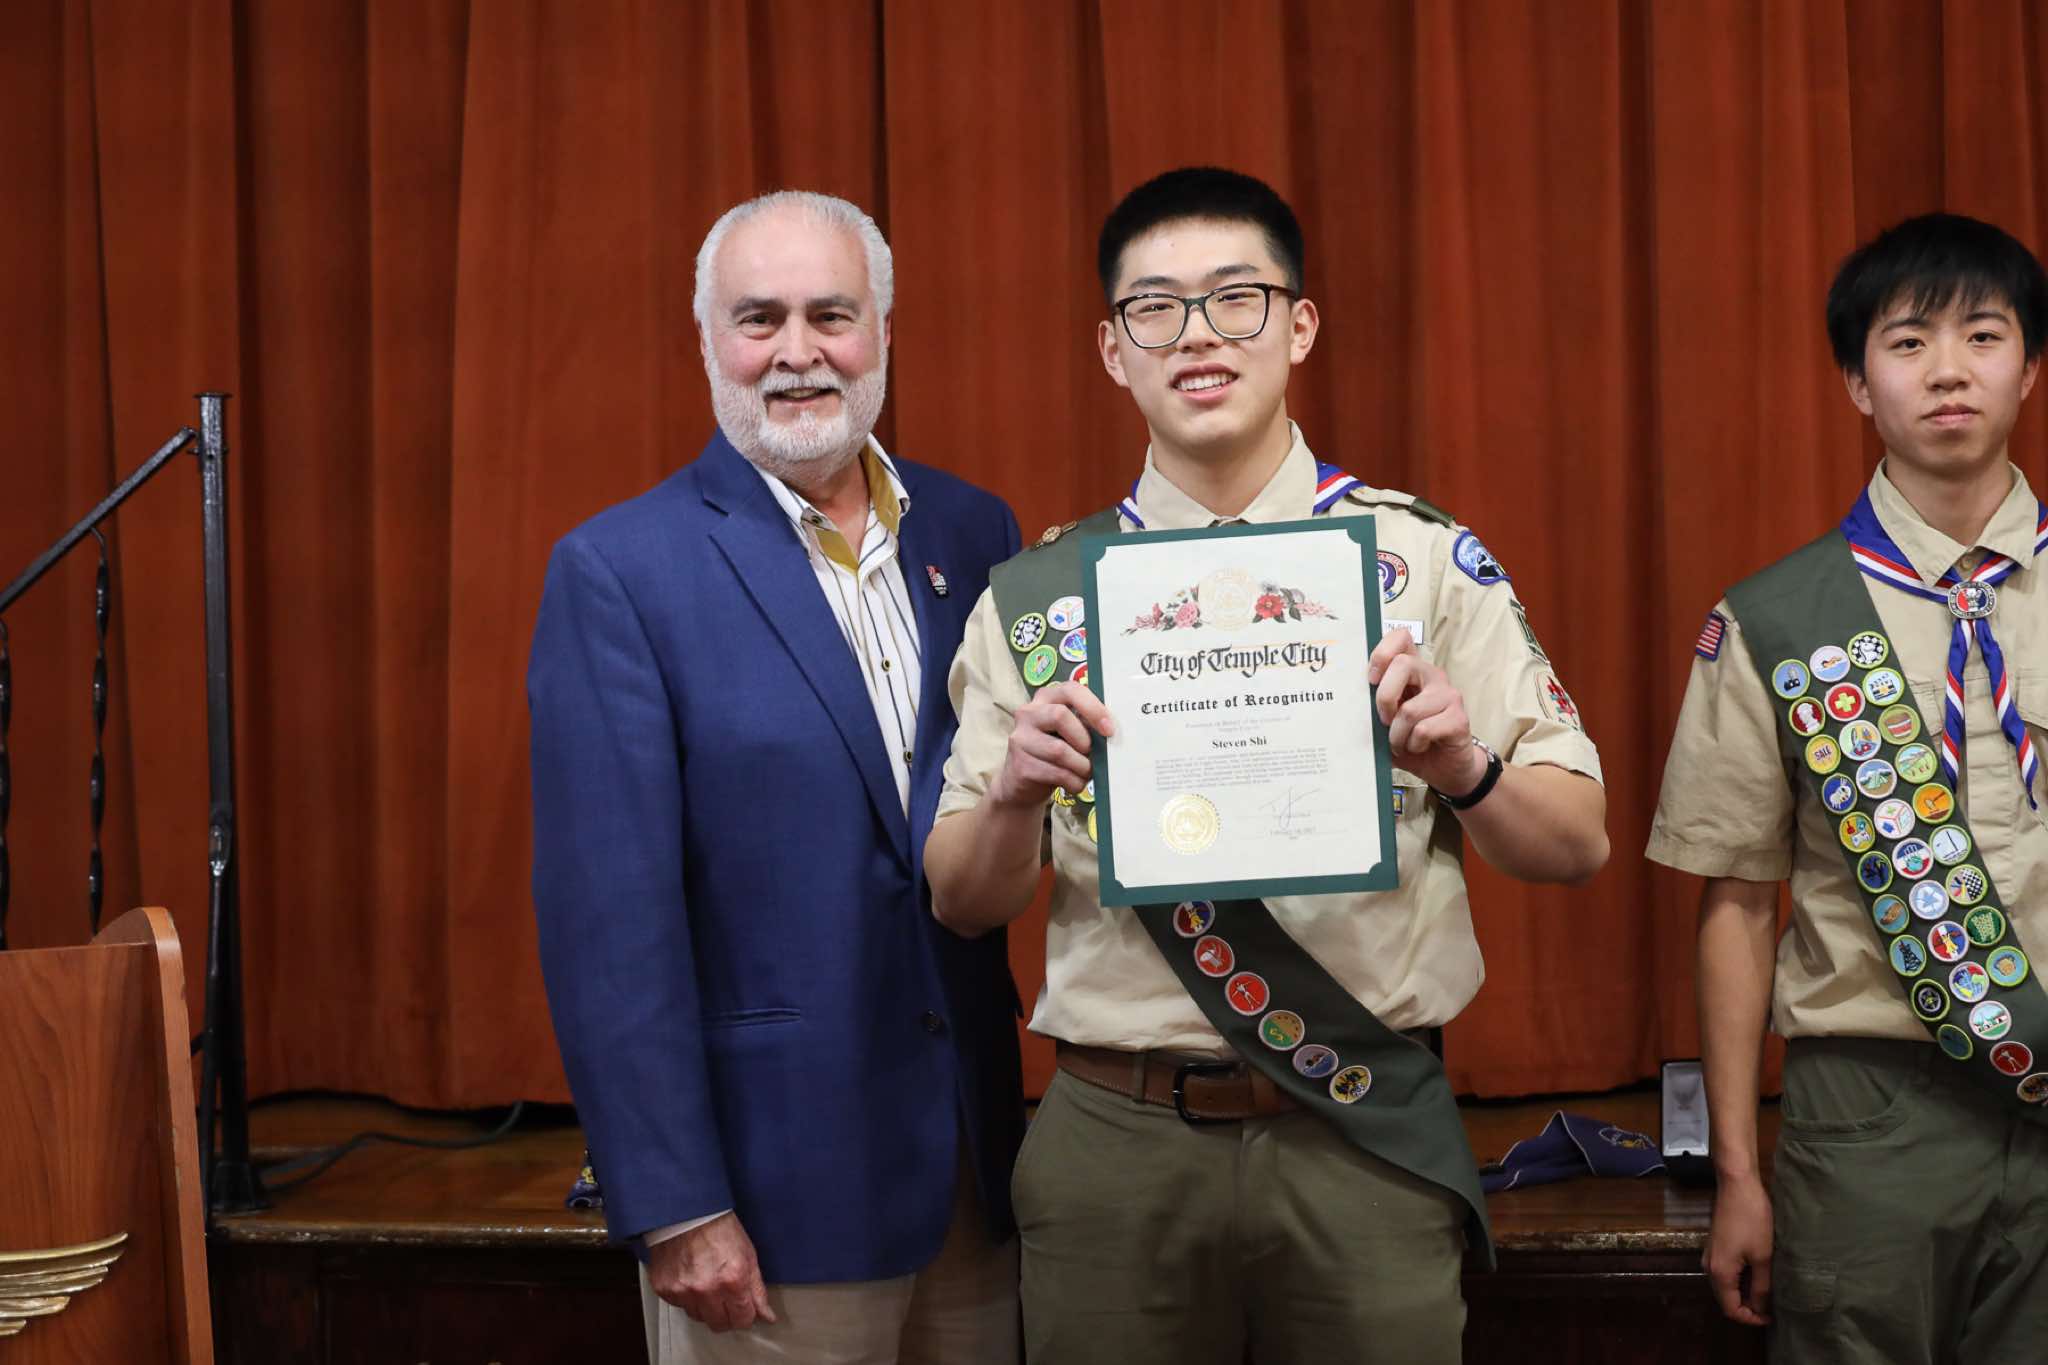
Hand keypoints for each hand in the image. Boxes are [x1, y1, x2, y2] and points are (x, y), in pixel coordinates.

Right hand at [648, 1212, 777, 1332]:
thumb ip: (757, 1290)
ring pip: (698, 1317)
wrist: (687, 1212)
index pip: (742, 1320)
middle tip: (726, 1299)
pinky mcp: (665, 1288)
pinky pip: (679, 1305)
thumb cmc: (719, 1228)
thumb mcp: (748, 1255)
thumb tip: (767, 1316)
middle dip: (726, 1315)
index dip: (745, 1315)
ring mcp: (683, 1291)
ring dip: (705, 1306)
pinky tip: (691, 1278)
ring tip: (706, 1283)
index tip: (744, 1309)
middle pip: (719, 1324)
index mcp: (733, 1280)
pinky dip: (686, 1297)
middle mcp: (707, 1289)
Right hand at [989, 680, 1115, 806]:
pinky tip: (1075, 783)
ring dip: (1082, 765)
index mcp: (1045, 699)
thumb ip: (1086, 725)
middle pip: (1060, 716)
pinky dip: (1074, 781)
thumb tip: (1111, 731)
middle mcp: (1028, 714)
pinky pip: (1056, 773)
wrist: (1022, 782)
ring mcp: (1021, 740)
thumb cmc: (1053, 751)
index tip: (1108, 729)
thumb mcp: (1069, 732)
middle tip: (1091, 753)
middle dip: (1084, 739)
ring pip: (1059, 750)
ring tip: (1086, 771)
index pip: (1070, 690)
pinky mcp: (1021, 765)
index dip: (1093, 708)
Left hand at [1368, 628, 1484, 793]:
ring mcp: (1449, 695)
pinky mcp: (1459, 718)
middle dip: (1384, 697)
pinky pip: (1423, 729)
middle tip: (1384, 721)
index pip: (1401, 637)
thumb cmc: (1411, 740)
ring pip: (1409, 709)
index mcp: (1412, 671)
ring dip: (1397, 735)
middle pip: (1402, 664)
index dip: (1382, 652)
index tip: (1371, 679)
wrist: (1444, 768)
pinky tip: (1417, 747)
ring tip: (1400, 744)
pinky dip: (1413, 744)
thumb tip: (1345, 703)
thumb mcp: (1386, 722)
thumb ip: (1373, 706)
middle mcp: (1432, 676)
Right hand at [1702, 1175, 1772, 1325]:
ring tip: (1768, 1291)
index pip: (1731, 1310)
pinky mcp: (1715, 1246)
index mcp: (1720, 1273)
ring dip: (1745, 1293)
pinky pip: (1726, 1273)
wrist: (1737, 1186)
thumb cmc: (1752, 1220)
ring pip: (1726, 1286)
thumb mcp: (1762, 1257)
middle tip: (1773, 1307)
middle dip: (1748, 1307)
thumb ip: (1761, 1287)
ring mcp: (1710, 1256)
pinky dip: (1740, 1280)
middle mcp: (1709, 1268)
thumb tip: (1761, 1309)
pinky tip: (1757, 1274)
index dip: (1751, 1319)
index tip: (1772, 1318)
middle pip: (1726, 1299)